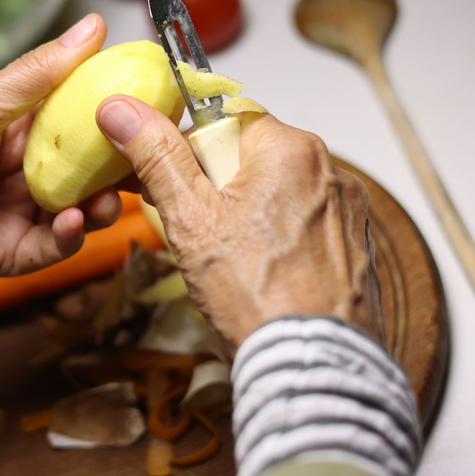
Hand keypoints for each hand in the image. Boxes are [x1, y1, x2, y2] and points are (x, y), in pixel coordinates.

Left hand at [0, 14, 121, 285]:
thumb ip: (41, 74)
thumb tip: (93, 27)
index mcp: (12, 132)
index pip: (75, 128)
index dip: (111, 127)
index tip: (148, 121)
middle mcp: (16, 174)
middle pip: (81, 177)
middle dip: (113, 176)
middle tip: (143, 171)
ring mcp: (11, 215)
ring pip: (72, 215)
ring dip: (96, 209)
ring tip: (108, 200)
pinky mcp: (1, 255)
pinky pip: (45, 250)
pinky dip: (65, 239)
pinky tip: (72, 223)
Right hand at [96, 96, 384, 348]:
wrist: (312, 365)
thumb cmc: (254, 293)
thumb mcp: (190, 219)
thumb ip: (157, 157)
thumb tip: (120, 109)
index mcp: (289, 147)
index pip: (222, 121)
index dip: (188, 153)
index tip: (174, 187)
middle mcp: (328, 167)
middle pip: (251, 156)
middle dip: (217, 186)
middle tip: (200, 231)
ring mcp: (346, 207)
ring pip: (277, 190)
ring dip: (248, 210)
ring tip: (233, 259)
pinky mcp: (354, 242)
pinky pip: (305, 220)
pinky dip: (281, 236)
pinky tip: (266, 271)